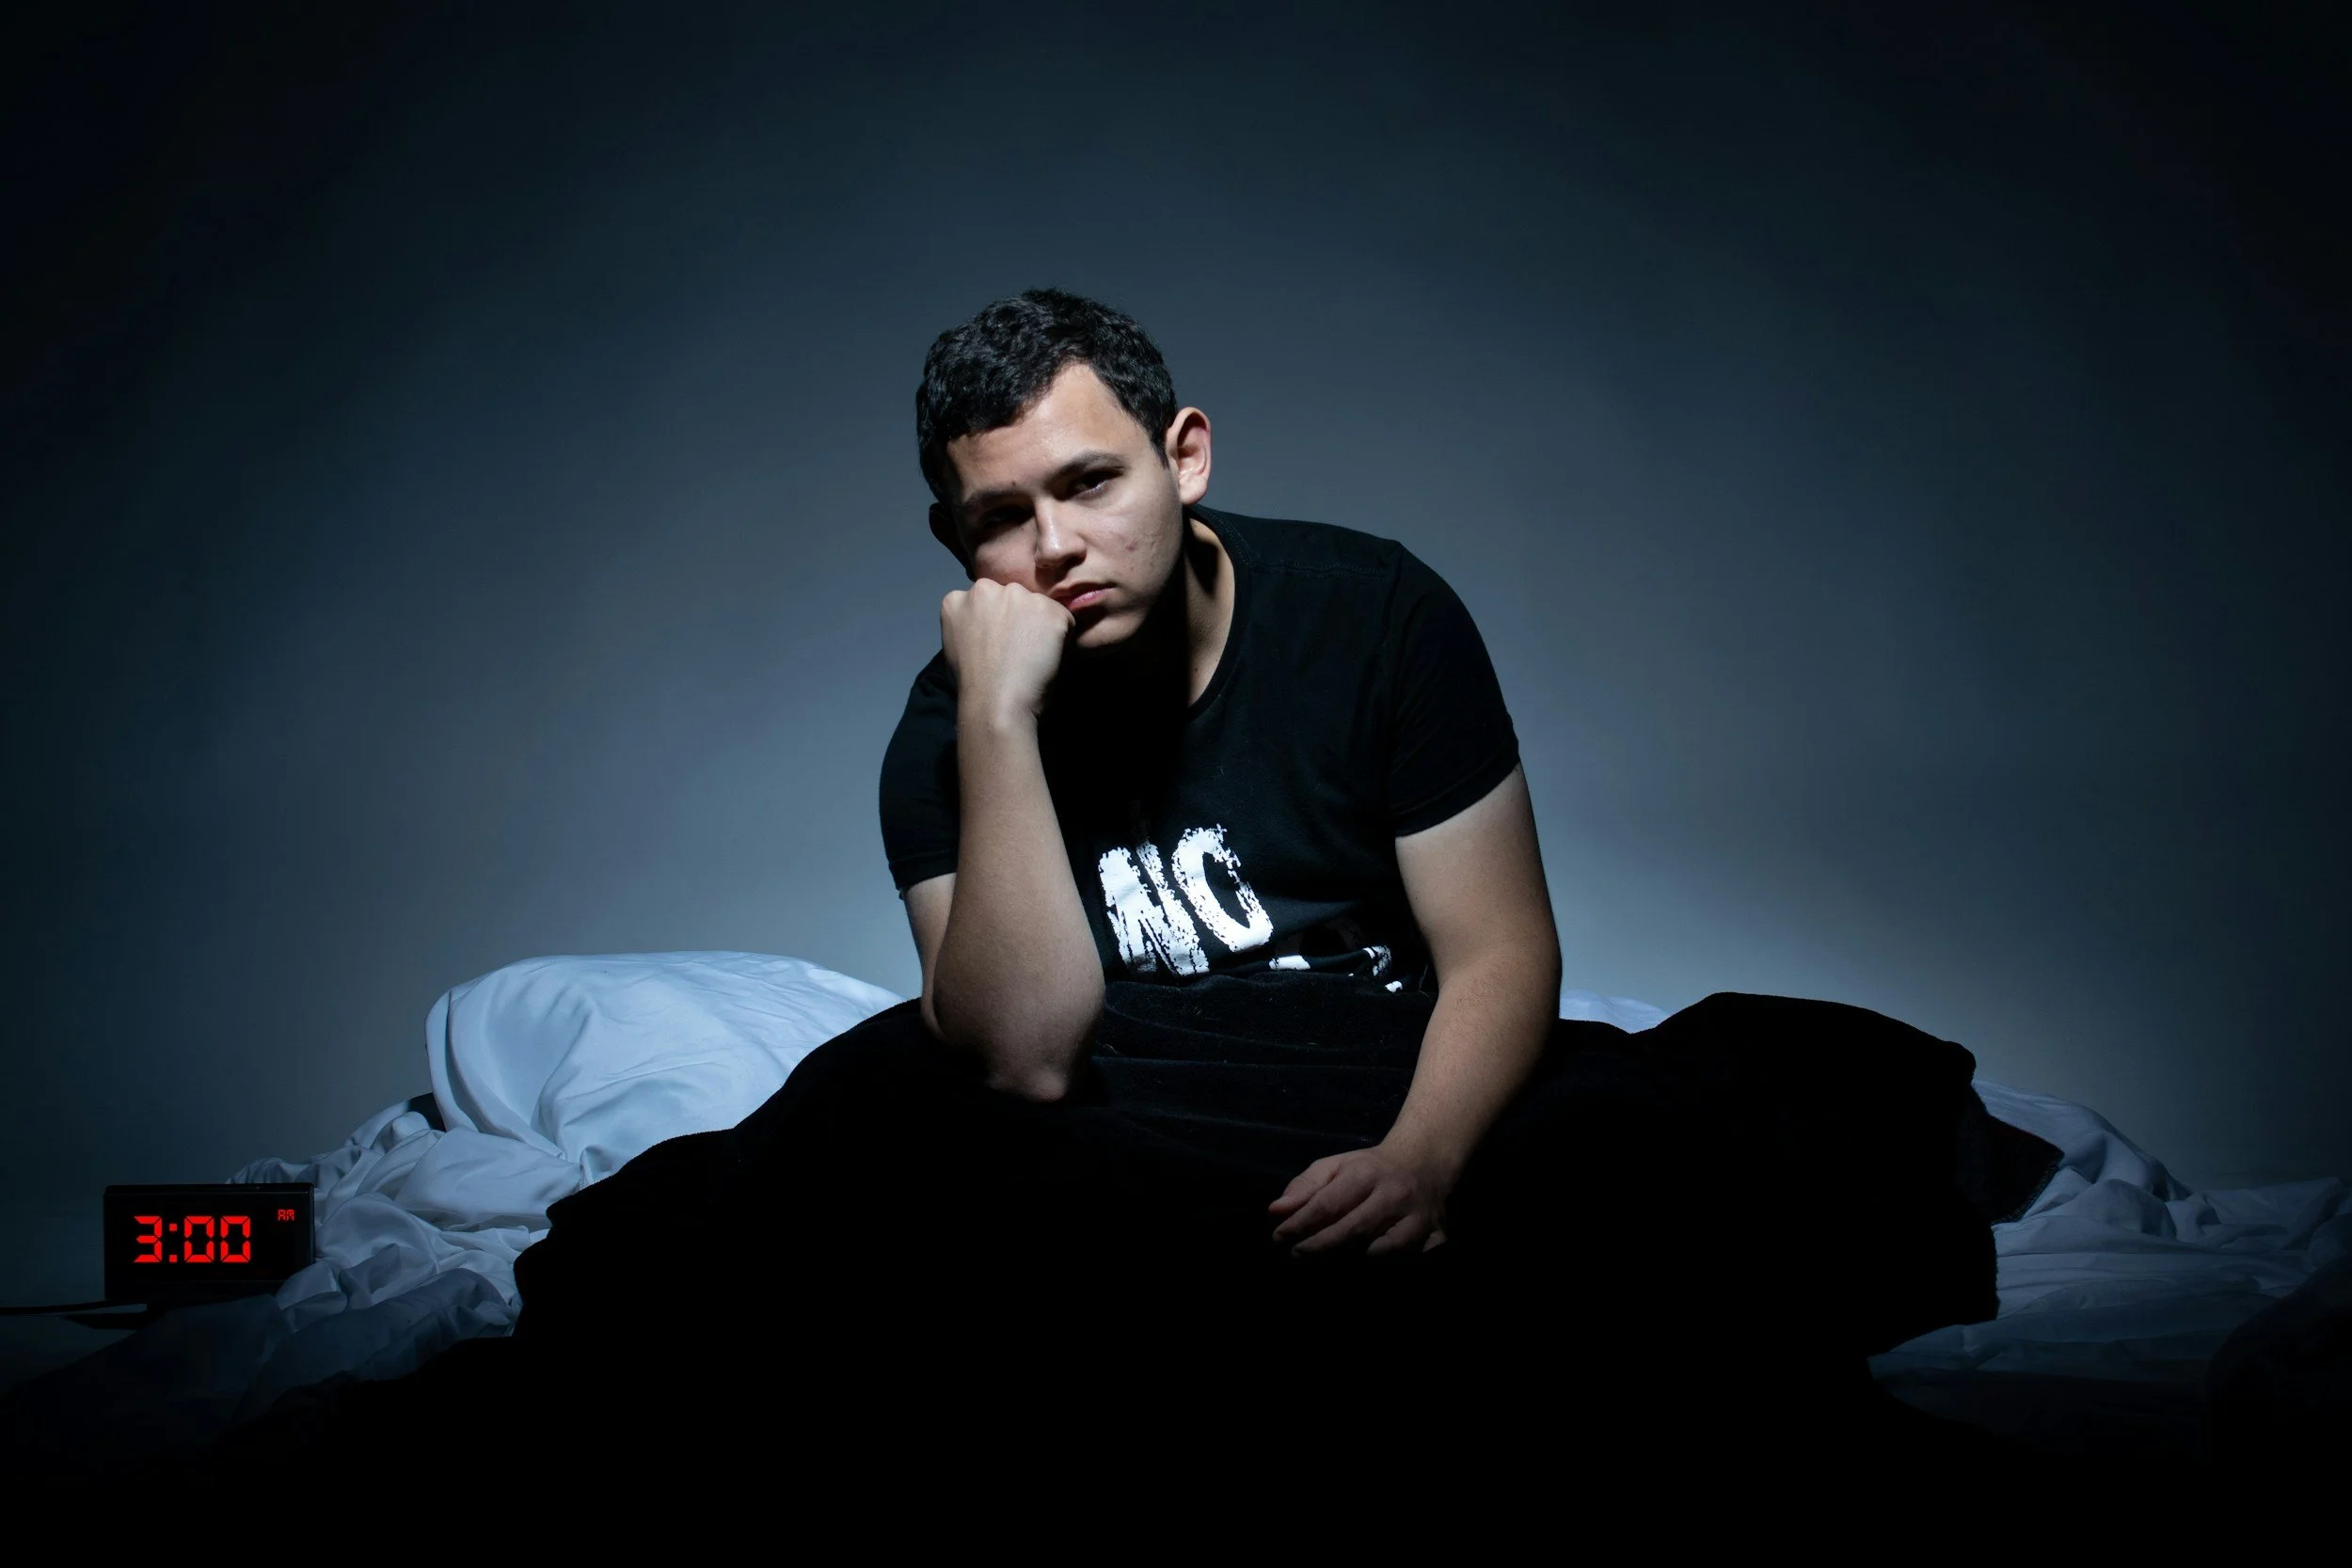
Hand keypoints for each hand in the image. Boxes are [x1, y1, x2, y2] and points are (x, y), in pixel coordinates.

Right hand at [940, 579, 1074, 723]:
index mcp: (957, 599)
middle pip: (1012, 597)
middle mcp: (985, 589)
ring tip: (1032, 656)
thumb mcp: (955, 646)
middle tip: (1018, 650)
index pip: (986, 600)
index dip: (996, 623)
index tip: (997, 644)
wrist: (995, 703)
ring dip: (1040, 625)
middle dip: (1018, 617)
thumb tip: (990, 626)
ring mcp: (1018, 596)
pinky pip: (1063, 619)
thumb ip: (970, 624)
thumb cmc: (974, 686)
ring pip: (1038, 606)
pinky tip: (1047, 658)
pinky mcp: (1048, 609)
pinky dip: (1062, 638)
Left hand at [1269, 1140, 1451, 1257]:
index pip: (1327, 1204)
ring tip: (1334, 1262)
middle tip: (1297, 1255)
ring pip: (1385, 1249)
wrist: (1425, 1162)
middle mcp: (1394, 1195)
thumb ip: (1305, 1187)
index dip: (1299, 1225)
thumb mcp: (1336, 1166)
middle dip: (1320, 1247)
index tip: (1279, 1237)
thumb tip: (1276, 1210)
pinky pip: (1415, 1259)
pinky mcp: (1436, 1237)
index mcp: (1366, 1174)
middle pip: (1353, 1229)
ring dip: (1357, 1260)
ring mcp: (1418, 1218)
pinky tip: (1374, 1263)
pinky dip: (1395, 1264)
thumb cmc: (1370, 1169)